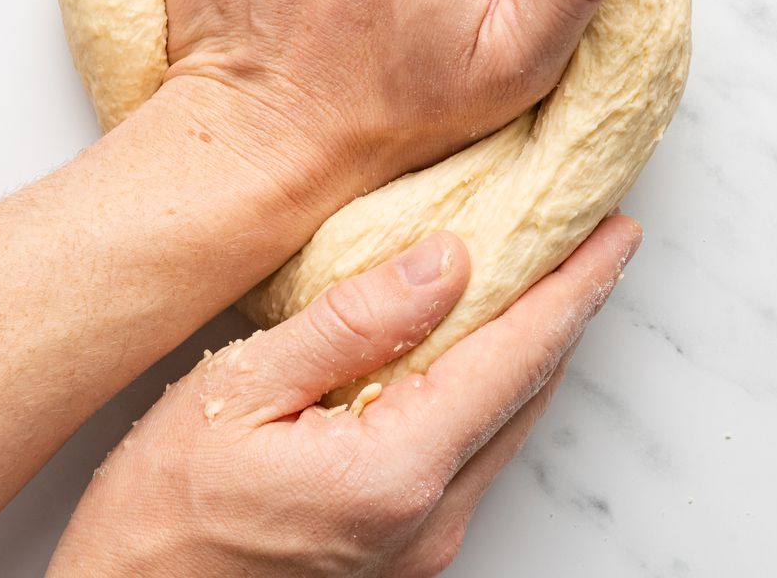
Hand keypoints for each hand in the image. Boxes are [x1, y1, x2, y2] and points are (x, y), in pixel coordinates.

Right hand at [46, 216, 641, 577]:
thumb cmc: (159, 516)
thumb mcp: (239, 392)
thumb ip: (352, 324)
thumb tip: (448, 260)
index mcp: (397, 472)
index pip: (516, 357)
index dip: (576, 286)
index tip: (617, 231)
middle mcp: (429, 519)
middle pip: (528, 394)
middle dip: (567, 311)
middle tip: (590, 239)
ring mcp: (421, 547)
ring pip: (504, 427)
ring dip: (531, 351)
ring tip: (545, 283)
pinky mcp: (401, 557)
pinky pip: (470, 457)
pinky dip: (487, 393)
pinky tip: (471, 354)